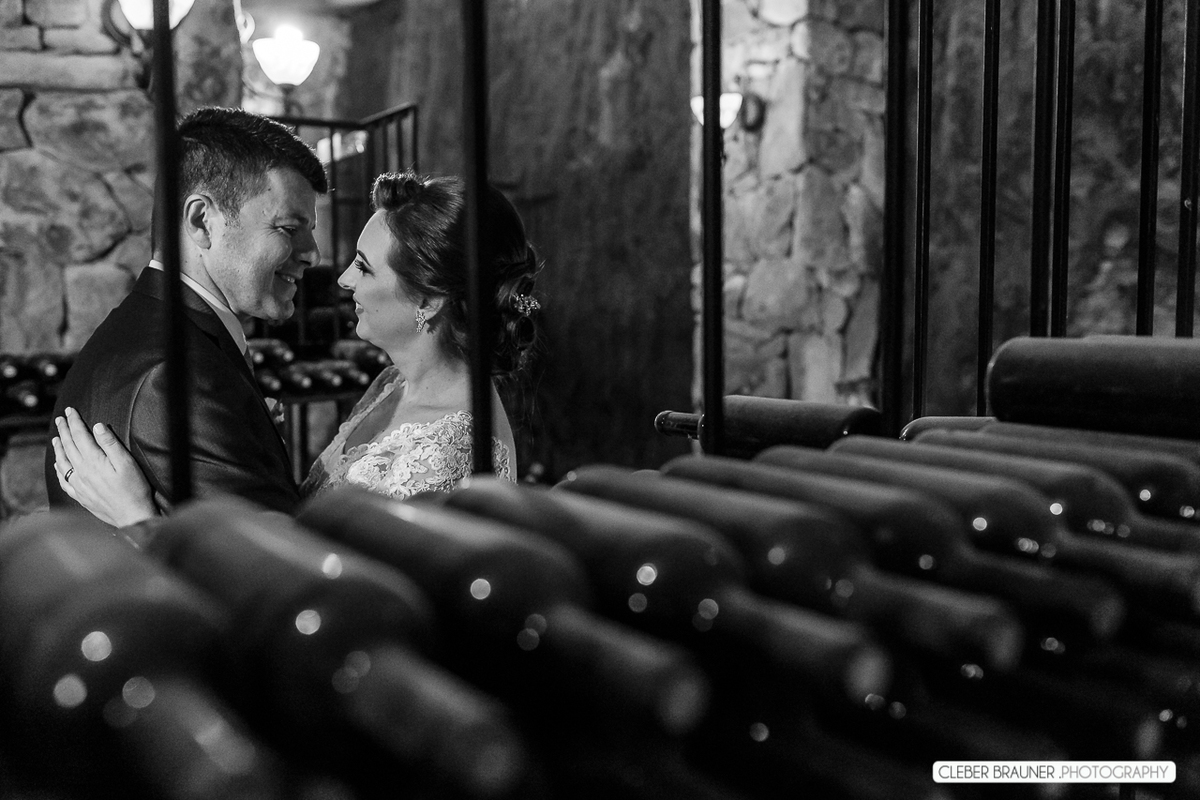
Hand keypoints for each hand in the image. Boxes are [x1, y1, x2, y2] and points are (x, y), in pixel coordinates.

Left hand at [52, 407, 158, 527]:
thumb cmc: (134, 489)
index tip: (70, 411)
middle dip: (64, 430)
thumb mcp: (127, 462)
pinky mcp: (80, 495)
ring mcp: (79, 484)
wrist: (131, 515)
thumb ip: (111, 444)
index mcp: (93, 461)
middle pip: (69, 446)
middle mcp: (81, 471)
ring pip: (63, 461)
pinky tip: (58, 464)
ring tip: (56, 437)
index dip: (75, 422)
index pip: (80, 436)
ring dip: (59, 447)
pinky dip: (59, 469)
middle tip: (60, 419)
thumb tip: (97, 427)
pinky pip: (63, 479)